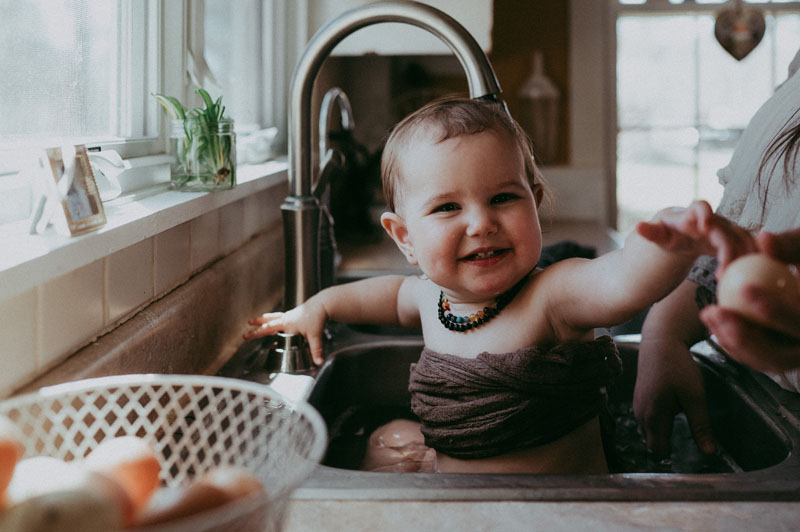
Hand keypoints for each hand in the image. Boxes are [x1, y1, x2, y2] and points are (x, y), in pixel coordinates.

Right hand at [243, 302, 327, 364]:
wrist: (323, 304)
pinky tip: (270, 323)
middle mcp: (286, 320)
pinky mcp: (292, 314)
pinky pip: (278, 317)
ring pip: (271, 318)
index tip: (248, 338)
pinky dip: (271, 319)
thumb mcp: (316, 335)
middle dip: (255, 331)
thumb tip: (318, 362)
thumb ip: (316, 350)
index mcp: (288, 324)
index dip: (258, 334)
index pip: (269, 330)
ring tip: (251, 322)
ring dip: (261, 320)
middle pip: (267, 325)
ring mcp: (288, 316)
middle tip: (245, 335)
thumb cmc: (317, 317)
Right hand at [633, 339, 716, 455]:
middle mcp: (641, 413)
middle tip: (686, 442)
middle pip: (652, 442)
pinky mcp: (639, 396)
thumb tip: (709, 452)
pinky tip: (671, 410)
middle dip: (666, 446)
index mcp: (654, 416)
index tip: (688, 457)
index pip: (658, 450)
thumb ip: (700, 426)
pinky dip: (657, 422)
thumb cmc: (678, 367)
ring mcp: (637, 404)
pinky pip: (646, 419)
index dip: (672, 456)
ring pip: (648, 430)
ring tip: (679, 425)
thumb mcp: (695, 396)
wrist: (660, 341)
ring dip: (661, 433)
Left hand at [636, 201, 756, 265]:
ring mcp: (723, 229)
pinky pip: (746, 246)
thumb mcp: (657, 236)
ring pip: (741, 238)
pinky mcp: (732, 240)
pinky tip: (753, 274)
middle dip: (727, 250)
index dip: (705, 214)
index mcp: (690, 215)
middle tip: (721, 273)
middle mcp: (711, 219)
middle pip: (726, 229)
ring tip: (734, 278)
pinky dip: (750, 257)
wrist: (677, 237)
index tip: (705, 227)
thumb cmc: (665, 234)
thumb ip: (650, 232)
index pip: (700, 207)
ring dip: (742, 256)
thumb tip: (638, 226)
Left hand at [698, 228, 799, 371]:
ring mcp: (795, 356)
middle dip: (745, 338)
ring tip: (708, 312)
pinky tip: (711, 317)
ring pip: (764, 360)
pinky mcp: (778, 357)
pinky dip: (731, 339)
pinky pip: (753, 356)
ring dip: (731, 339)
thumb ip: (790, 245)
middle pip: (782, 356)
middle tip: (716, 312)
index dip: (777, 311)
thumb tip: (764, 238)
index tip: (746, 288)